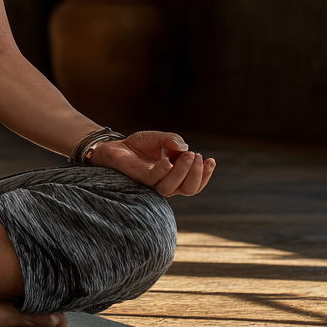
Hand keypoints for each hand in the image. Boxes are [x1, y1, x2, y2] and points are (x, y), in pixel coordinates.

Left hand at [89, 131, 215, 196]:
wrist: (115, 145)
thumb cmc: (139, 145)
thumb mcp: (160, 138)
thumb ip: (173, 140)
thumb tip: (184, 148)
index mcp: (174, 176)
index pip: (194, 183)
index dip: (205, 175)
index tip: (211, 160)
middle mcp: (165, 182)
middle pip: (187, 189)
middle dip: (196, 174)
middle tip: (197, 156)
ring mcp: (152, 182)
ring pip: (172, 188)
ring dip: (183, 172)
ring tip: (187, 155)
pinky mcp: (138, 177)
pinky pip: (153, 179)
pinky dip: (163, 171)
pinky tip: (168, 161)